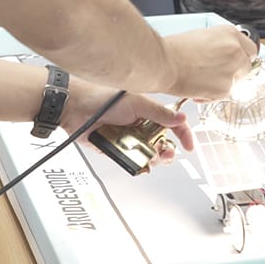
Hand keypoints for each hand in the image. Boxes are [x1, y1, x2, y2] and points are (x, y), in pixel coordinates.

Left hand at [70, 89, 192, 156]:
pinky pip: (132, 161)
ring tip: (152, 157)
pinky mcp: (117, 150)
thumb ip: (160, 113)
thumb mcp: (137, 104)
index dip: (183, 134)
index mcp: (149, 112)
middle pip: (163, 143)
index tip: (188, 145)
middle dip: (167, 150)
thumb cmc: (102, 98)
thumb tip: (181, 118)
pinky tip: (140, 163)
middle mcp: (141, 126)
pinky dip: (138, 165)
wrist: (76, 108)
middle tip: (165, 153)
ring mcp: (129, 139)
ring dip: (154, 158)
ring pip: (149, 155)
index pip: (172, 123)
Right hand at [163, 25, 258, 99]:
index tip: (235, 61)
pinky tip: (196, 89)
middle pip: (247, 66)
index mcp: (230, 34)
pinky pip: (224, 95)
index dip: (241, 56)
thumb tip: (221, 55)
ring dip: (224, 83)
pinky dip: (211, 95)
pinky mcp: (225, 89)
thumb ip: (219, 46)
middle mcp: (235, 50)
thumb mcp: (202, 37)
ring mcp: (232, 70)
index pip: (249, 48)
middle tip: (218, 74)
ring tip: (202, 81)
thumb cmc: (173, 49)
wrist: (163, 62)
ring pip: (237, 82)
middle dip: (235, 72)